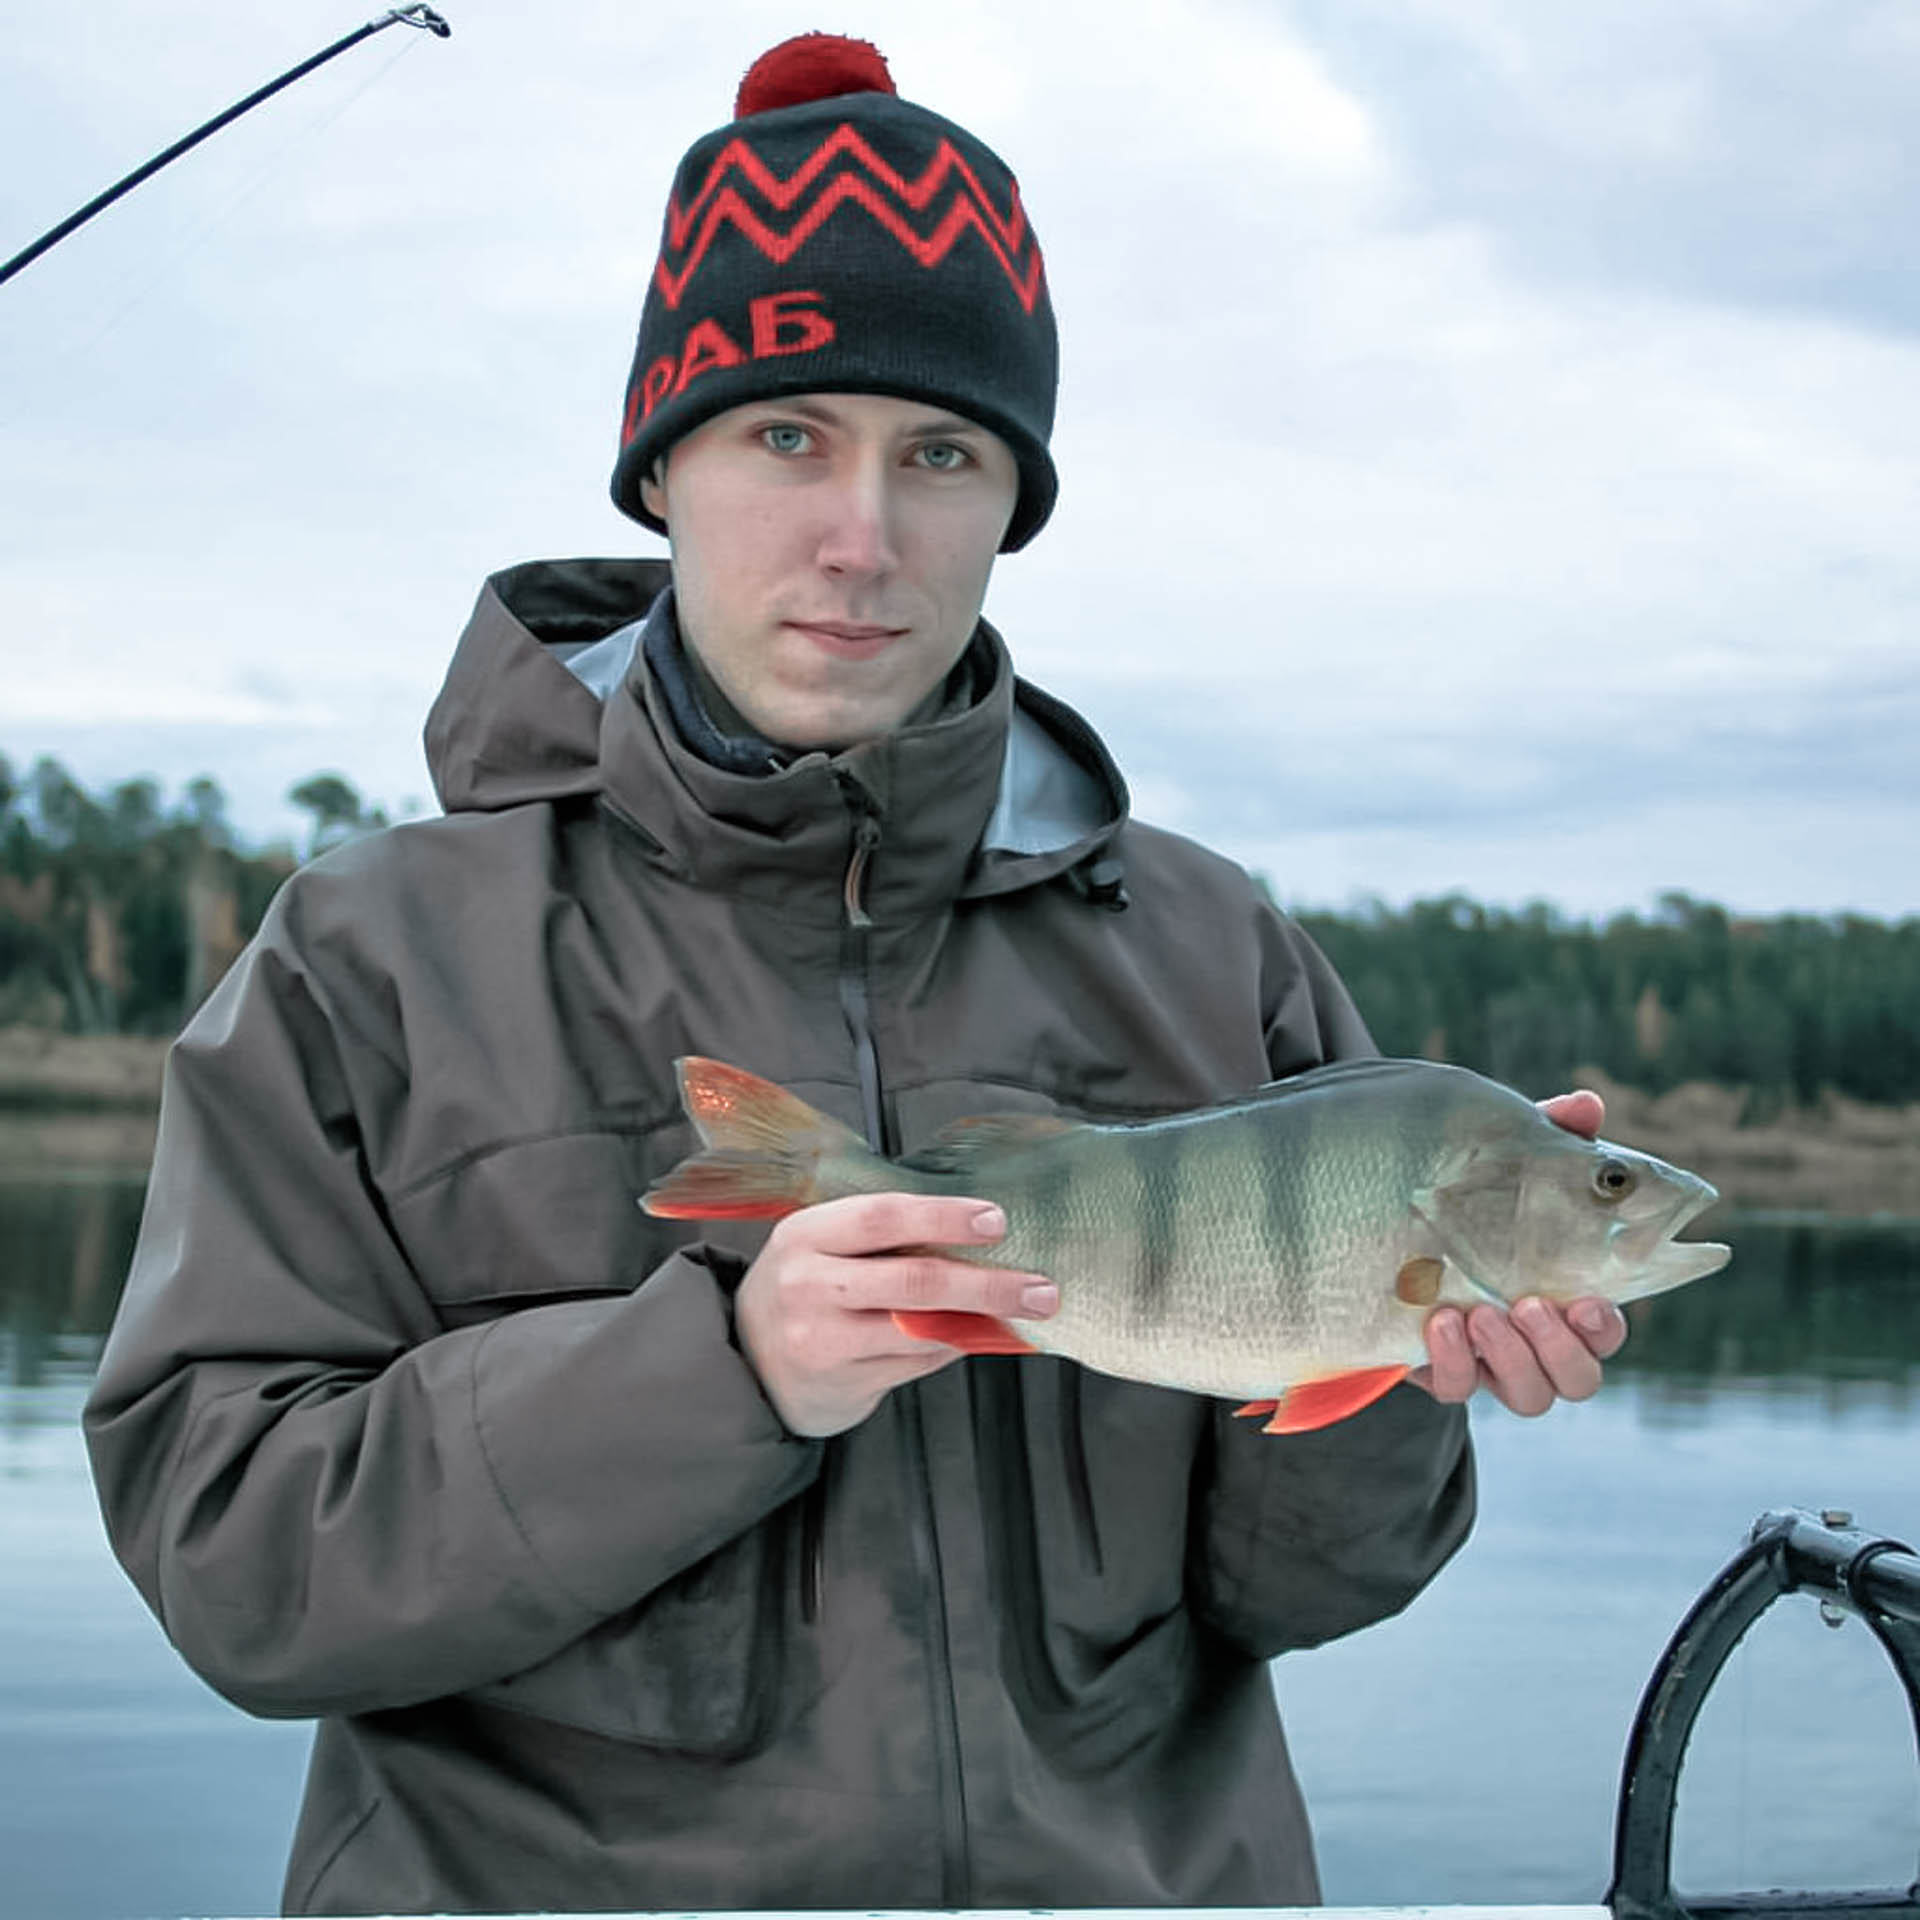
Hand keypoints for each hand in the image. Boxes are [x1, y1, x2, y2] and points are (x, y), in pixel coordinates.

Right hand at [733, 1192, 1056, 1437]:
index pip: (882, 1217)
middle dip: (987, 1283)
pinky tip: (983, 1333)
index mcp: (806, 1235)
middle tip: (1041, 1286)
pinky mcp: (843, 1383)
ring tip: (1029, 1310)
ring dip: (984, 1320)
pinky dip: (957, 1346)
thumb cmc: (803, 1287)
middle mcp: (809, 1286)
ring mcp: (824, 1340)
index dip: (943, 1216)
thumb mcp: (820, 1246)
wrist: (745, 1362)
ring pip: (922, 1329)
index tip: (997, 1220)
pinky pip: (917, 1362)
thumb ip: (880, 1236)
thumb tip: (976, 1229)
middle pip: (914, 1281)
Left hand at [1411, 1086, 1627, 1414]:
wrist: (1384, 1222)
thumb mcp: (1505, 1161)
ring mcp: (1489, 1362)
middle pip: (1578, 1380)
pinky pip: (1457, 1388)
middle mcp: (1534, 1342)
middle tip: (1531, 1305)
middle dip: (1561, 1349)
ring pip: (1528, 1396)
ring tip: (1481, 1313)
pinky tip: (1440, 1320)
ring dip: (1511, 1358)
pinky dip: (1454, 1361)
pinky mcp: (1440, 1370)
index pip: (1605, 1331)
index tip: (1591, 1302)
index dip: (1606, 1328)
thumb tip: (1585, 1106)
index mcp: (1564, 1297)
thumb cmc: (1470, 1196)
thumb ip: (1549, 1135)